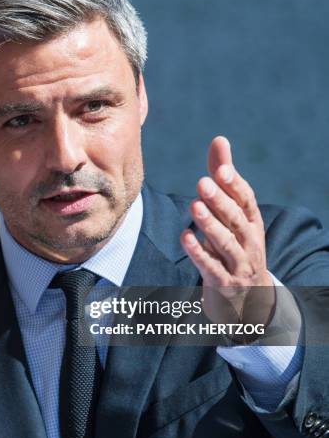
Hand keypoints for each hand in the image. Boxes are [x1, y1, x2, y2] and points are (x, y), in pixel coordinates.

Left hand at [180, 136, 274, 331]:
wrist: (250, 298)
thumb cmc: (236, 244)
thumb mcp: (233, 213)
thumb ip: (224, 179)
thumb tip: (219, 139)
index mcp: (252, 223)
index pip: (247, 200)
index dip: (235, 185)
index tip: (221, 168)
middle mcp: (249, 242)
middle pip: (236, 220)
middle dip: (220, 201)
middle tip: (203, 182)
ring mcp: (238, 265)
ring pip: (226, 244)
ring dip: (210, 225)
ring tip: (194, 206)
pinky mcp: (224, 283)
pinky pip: (211, 268)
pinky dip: (199, 253)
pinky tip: (185, 238)